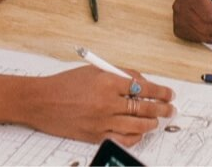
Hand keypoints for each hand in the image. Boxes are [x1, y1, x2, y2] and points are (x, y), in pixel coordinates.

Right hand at [29, 66, 174, 146]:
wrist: (41, 101)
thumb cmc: (65, 84)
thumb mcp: (93, 71)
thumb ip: (119, 75)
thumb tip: (142, 84)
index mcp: (107, 81)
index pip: (143, 87)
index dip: (160, 91)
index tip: (169, 93)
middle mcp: (106, 102)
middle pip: (143, 107)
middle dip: (161, 109)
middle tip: (170, 108)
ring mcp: (101, 121)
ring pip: (137, 126)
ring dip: (151, 123)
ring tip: (157, 121)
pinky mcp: (95, 135)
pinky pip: (123, 139)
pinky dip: (135, 137)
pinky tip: (140, 133)